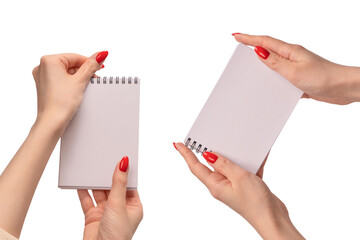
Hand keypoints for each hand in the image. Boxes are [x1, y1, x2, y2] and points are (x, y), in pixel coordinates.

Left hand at [32, 51, 107, 130]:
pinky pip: (61, 79)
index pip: (76, 57)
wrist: (52, 122)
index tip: (100, 67)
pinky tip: (76, 91)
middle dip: (84, 72)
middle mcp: (42, 67)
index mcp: (49, 60)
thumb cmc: (61, 103)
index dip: (89, 63)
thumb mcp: (80, 81)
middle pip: (71, 64)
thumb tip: (101, 54)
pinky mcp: (45, 86)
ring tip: (83, 88)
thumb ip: (91, 66)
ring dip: (78, 78)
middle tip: (93, 81)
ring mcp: (43, 77)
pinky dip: (71, 83)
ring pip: (67, 72)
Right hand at [77, 156, 142, 239]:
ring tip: (90, 168)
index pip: (128, 184)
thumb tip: (124, 163)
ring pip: (99, 192)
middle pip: (112, 186)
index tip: (118, 158)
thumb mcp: (119, 204)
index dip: (123, 172)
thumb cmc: (117, 235)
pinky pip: (87, 200)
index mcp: (133, 205)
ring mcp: (105, 211)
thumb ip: (119, 183)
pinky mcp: (93, 216)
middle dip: (106, 176)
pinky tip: (79, 181)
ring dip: (94, 182)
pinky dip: (83, 191)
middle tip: (102, 160)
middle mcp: (120, 208)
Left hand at [174, 143, 303, 239]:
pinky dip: (249, 161)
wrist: (274, 219)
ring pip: (228, 165)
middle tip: (202, 137)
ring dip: (233, 154)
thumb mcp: (239, 177)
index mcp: (215, 185)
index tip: (177, 144)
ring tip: (234, 142)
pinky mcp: (245, 185)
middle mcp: (222, 185)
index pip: (196, 167)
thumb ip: (224, 164)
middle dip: (208, 151)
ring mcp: (233, 185)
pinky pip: (243, 169)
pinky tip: (257, 154)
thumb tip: (208, 154)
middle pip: (210, 164)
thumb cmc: (256, 203)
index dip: (186, 154)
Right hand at [233, 33, 359, 104]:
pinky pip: (281, 77)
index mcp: (290, 51)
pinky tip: (268, 86)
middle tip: (239, 46)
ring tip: (248, 67)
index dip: (248, 38)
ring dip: (261, 65)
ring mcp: (295, 67)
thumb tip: (259, 52)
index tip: (235, 35)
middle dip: (252, 47)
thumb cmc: (324, 77)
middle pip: (268, 50)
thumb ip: (275, 63)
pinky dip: (272, 79)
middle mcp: (292, 57)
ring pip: (273, 65)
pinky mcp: (298, 78)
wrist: (343, 88)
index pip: (264, 42)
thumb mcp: (294, 71)